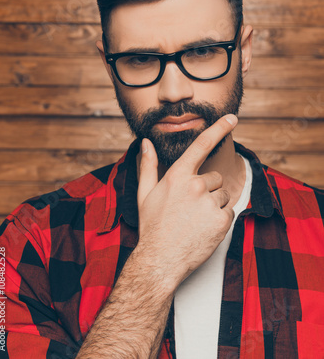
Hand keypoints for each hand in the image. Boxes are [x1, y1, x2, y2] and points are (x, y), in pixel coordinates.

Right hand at [135, 114, 237, 290]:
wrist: (160, 261)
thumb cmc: (152, 227)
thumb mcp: (145, 194)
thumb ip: (148, 165)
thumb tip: (145, 143)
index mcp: (177, 176)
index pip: (201, 145)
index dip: (218, 128)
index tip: (232, 117)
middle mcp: (195, 185)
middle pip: (215, 178)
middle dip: (207, 190)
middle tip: (190, 208)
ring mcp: (209, 203)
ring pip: (223, 196)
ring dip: (213, 205)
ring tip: (195, 221)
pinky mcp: (221, 221)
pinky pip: (229, 212)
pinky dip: (219, 220)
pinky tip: (203, 229)